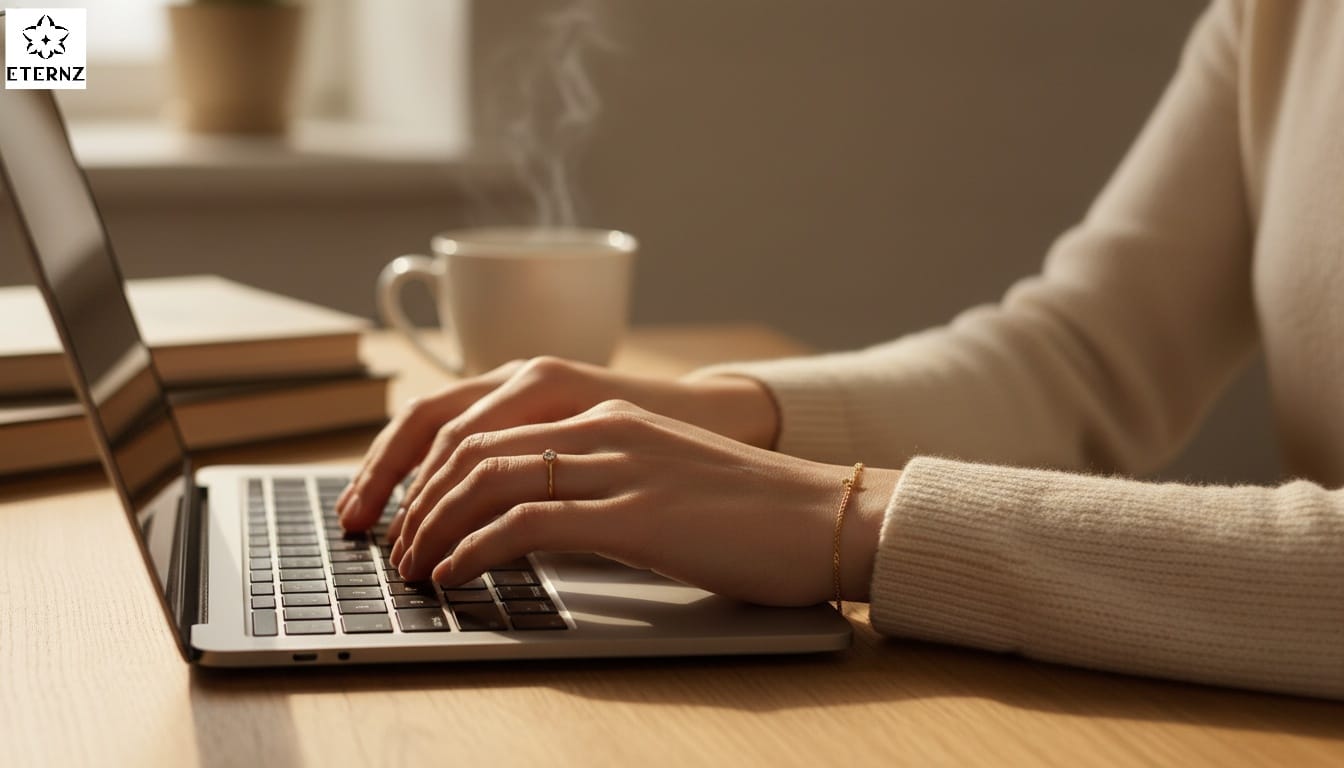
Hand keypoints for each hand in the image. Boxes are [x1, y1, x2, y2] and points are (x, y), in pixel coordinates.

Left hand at [336, 356, 778, 532]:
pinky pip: (526, 523)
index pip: (487, 427)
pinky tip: (455, 576)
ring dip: (432, 525)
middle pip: (471, 446)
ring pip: (487, 479)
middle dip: (413, 497)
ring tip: (411, 566)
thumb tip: (534, 523)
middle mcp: (604, 429)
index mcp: (607, 417)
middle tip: (390, 545)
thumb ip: (600, 486)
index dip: (427, 467)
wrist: (828, 518)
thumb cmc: (750, 514)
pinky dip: (474, 549)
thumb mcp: (661, 483)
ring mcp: (619, 466)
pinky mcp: (636, 514)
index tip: (402, 511)